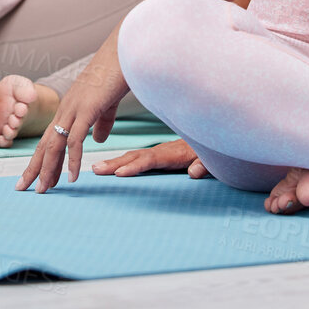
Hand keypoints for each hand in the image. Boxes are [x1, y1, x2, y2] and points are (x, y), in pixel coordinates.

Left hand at [15, 41, 129, 193]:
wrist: (123, 53)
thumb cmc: (116, 76)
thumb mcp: (107, 106)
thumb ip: (101, 124)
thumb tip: (96, 141)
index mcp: (68, 109)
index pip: (48, 139)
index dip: (40, 159)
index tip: (33, 177)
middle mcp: (65, 110)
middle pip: (44, 144)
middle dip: (33, 168)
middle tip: (23, 188)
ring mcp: (74, 109)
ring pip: (54, 145)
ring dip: (48, 169)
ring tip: (43, 190)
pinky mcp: (86, 109)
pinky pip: (76, 140)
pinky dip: (73, 160)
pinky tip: (73, 177)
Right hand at [92, 138, 209, 178]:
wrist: (212, 135)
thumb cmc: (211, 151)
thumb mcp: (211, 159)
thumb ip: (203, 165)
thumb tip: (194, 173)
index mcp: (173, 153)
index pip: (150, 160)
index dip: (135, 166)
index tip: (119, 173)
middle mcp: (161, 151)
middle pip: (134, 157)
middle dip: (115, 163)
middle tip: (96, 170)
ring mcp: (157, 152)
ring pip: (132, 156)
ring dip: (114, 162)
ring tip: (96, 168)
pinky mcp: (156, 155)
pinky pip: (136, 158)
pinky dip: (121, 161)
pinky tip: (109, 166)